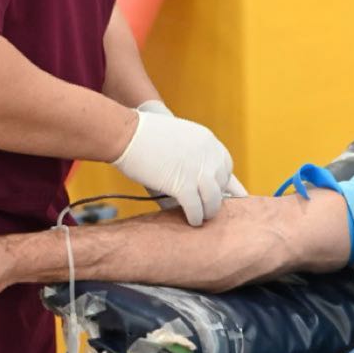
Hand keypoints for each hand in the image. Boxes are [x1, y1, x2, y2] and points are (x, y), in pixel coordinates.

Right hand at [132, 101, 247, 210]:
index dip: (222, 181)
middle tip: (208, 207)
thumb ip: (190, 155)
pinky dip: (195, 216)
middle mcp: (207, 154)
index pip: (226, 165)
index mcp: (207, 140)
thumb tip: (197, 180)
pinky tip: (192, 220)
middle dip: (216, 197)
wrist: (128, 132)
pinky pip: (196, 207)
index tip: (219, 192)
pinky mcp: (182, 184)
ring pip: (213, 199)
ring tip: (202, 217)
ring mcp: (197, 169)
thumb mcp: (178, 137)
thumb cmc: (145, 134)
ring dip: (209, 211)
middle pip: (222, 183)